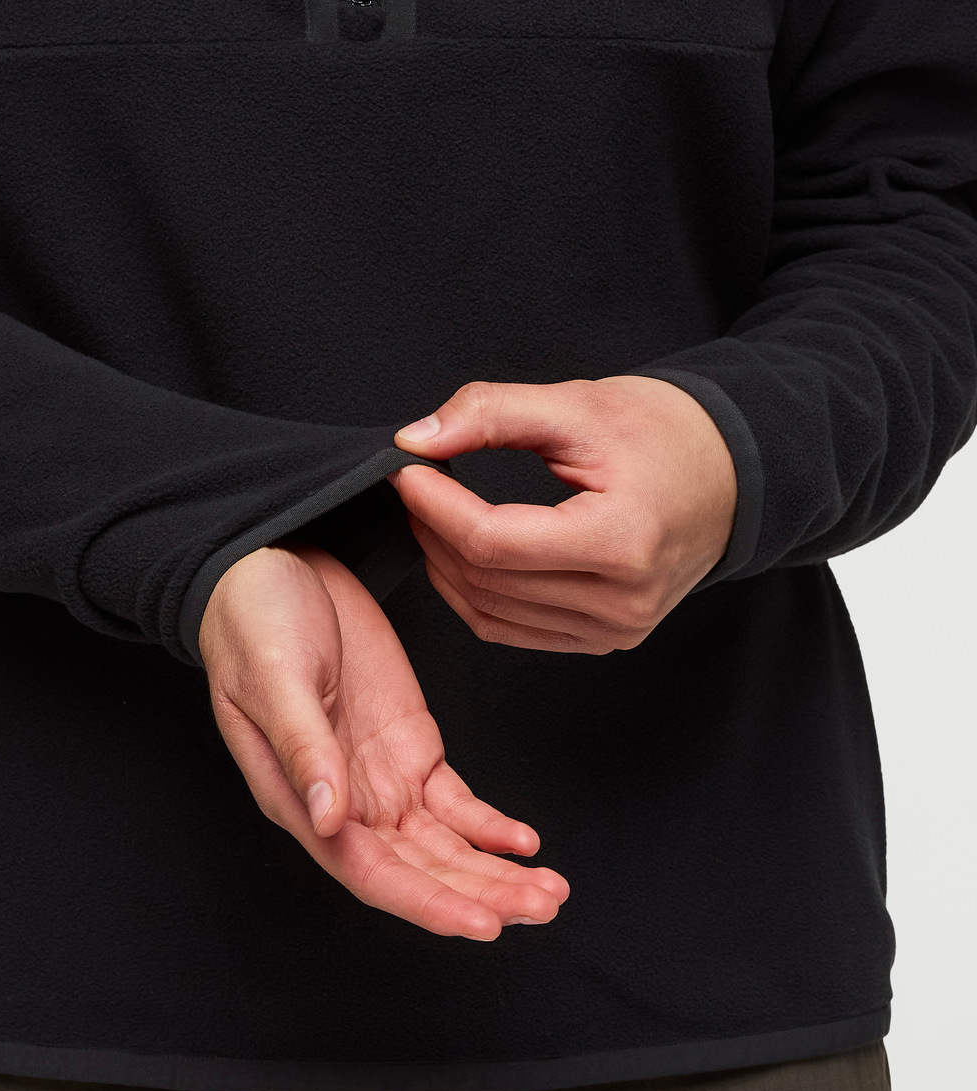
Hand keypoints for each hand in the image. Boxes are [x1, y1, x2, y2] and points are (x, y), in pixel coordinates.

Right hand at [199, 542, 568, 938]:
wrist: (277, 568)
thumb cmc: (253, 622)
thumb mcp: (273, 677)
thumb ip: (302, 747)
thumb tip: (329, 820)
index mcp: (300, 798)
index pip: (371, 873)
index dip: (428, 904)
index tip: (482, 925)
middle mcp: (346, 802)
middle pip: (420, 871)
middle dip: (480, 896)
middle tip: (542, 908)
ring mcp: (381, 777)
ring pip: (445, 846)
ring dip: (495, 872)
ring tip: (550, 891)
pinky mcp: (410, 747)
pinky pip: (456, 803)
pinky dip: (491, 826)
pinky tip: (524, 843)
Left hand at [390, 376, 736, 653]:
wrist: (730, 475)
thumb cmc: (663, 435)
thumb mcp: (578, 406)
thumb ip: (492, 414)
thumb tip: (414, 440)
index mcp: (622, 541)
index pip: (493, 541)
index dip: (435, 506)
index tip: (406, 469)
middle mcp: (621, 602)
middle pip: (487, 578)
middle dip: (432, 529)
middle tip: (414, 483)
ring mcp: (613, 630)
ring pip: (489, 611)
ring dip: (445, 562)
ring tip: (431, 512)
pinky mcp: (603, 640)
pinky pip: (510, 629)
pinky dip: (472, 593)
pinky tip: (459, 552)